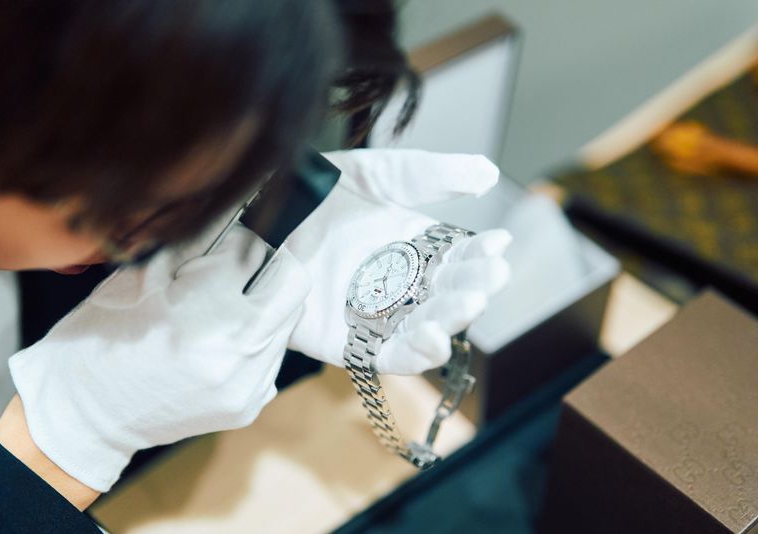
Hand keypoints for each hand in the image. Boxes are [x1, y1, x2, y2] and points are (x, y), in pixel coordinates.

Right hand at [8, 224, 309, 491]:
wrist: (84, 414)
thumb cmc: (103, 337)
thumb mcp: (139, 277)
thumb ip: (195, 244)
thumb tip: (235, 214)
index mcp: (204, 311)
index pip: (251, 249)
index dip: (234, 238)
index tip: (219, 243)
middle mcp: (237, 351)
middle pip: (292, 283)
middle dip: (269, 265)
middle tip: (240, 267)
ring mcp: (248, 384)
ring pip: (286, 320)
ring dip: (262, 304)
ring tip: (221, 308)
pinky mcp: (249, 405)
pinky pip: (271, 357)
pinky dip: (253, 341)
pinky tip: (217, 343)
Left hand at [286, 149, 510, 375]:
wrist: (258, 217)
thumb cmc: (315, 192)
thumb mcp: (377, 174)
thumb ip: (429, 175)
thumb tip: (488, 171)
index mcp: (415, 246)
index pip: (461, 257)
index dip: (482, 254)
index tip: (499, 246)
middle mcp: (402, 283)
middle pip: (449, 294)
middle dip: (474, 287)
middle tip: (491, 276)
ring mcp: (377, 314)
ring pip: (427, 327)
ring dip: (453, 320)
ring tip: (470, 303)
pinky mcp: (349, 342)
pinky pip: (390, 355)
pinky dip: (416, 353)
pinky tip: (435, 340)